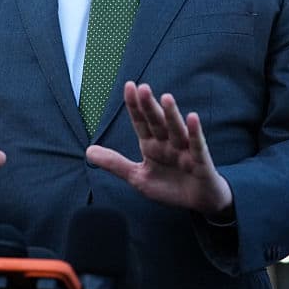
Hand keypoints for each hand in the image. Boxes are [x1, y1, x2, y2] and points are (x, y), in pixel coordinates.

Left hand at [86, 81, 233, 219]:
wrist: (199, 202)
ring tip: (166, 98)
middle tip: (142, 88)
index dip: (134, 106)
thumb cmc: (170, 186)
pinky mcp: (200, 161)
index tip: (128, 86)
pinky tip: (192, 118)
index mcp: (151, 145)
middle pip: (157, 122)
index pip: (141, 122)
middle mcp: (167, 143)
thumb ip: (115, 163)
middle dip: (149, 106)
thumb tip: (88, 151)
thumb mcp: (138, 177)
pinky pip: (197, 145)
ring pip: (176, 130)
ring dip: (171, 114)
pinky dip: (195, 132)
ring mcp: (184, 151)